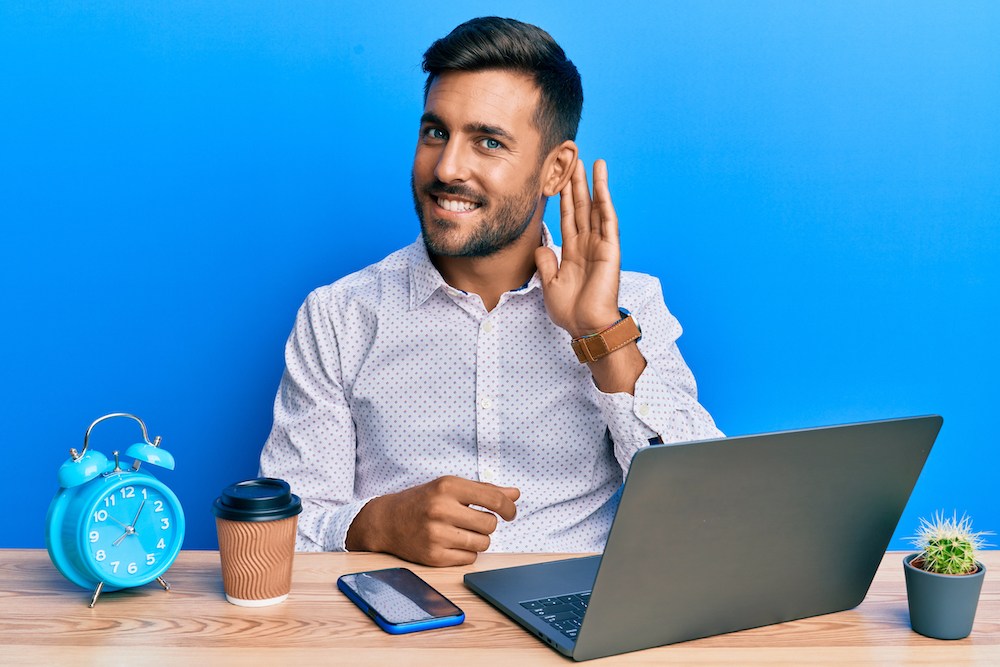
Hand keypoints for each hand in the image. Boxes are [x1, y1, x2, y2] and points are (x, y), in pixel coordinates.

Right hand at [346, 476, 519, 566]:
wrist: (387, 520)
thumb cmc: (424, 501)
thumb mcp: (450, 487)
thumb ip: (484, 490)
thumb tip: (515, 494)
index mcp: (447, 487)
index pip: (493, 499)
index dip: (509, 507)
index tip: (510, 512)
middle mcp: (440, 509)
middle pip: (490, 524)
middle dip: (487, 524)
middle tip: (472, 520)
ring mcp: (436, 534)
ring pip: (483, 543)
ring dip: (479, 539)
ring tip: (461, 531)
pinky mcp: (433, 556)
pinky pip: (469, 558)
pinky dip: (466, 552)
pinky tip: (451, 543)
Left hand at [535, 159, 621, 337]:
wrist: (586, 326)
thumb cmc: (571, 311)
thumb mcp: (550, 283)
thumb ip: (546, 262)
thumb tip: (540, 245)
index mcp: (573, 252)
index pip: (567, 217)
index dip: (564, 197)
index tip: (559, 177)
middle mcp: (587, 244)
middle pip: (581, 206)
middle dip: (576, 183)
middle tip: (572, 159)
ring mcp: (600, 245)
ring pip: (595, 207)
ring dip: (593, 184)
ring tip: (589, 161)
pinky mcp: (610, 248)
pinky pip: (607, 219)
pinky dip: (605, 199)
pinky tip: (601, 182)